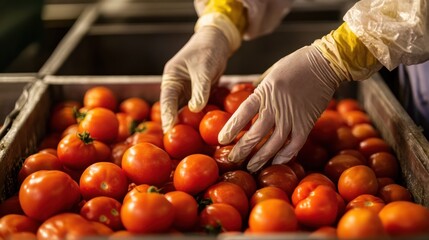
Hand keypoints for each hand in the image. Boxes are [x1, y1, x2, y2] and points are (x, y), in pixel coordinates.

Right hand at [160, 26, 230, 132]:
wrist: (217, 41)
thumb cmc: (208, 50)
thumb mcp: (204, 68)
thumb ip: (200, 89)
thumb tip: (194, 109)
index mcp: (171, 77)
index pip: (166, 100)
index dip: (167, 115)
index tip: (169, 129)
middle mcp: (176, 86)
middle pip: (172, 108)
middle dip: (174, 123)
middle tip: (175, 140)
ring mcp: (186, 91)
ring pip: (183, 110)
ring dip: (186, 123)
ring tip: (188, 139)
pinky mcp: (197, 94)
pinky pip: (195, 108)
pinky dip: (197, 117)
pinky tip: (201, 129)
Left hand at [218, 46, 343, 171]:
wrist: (325, 63)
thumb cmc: (296, 64)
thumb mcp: (271, 73)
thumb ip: (260, 89)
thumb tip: (250, 99)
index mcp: (265, 91)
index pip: (243, 113)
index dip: (231, 128)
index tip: (222, 140)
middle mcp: (277, 106)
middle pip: (256, 133)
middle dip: (243, 149)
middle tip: (233, 160)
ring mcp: (293, 116)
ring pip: (274, 143)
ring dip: (261, 157)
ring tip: (251, 167)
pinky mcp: (307, 122)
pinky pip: (295, 144)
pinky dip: (285, 155)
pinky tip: (275, 162)